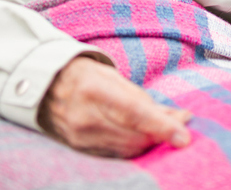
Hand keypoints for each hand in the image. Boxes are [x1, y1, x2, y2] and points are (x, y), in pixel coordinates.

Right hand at [39, 56, 192, 157]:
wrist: (46, 88)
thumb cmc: (85, 76)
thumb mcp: (114, 77)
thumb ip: (145, 100)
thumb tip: (180, 118)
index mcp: (94, 89)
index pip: (135, 113)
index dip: (162, 127)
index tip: (184, 137)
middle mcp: (84, 117)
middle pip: (134, 136)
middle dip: (161, 135)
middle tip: (181, 127)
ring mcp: (80, 137)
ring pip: (127, 149)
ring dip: (150, 143)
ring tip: (163, 131)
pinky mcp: (79, 150)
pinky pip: (115, 155)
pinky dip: (133, 148)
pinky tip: (142, 139)